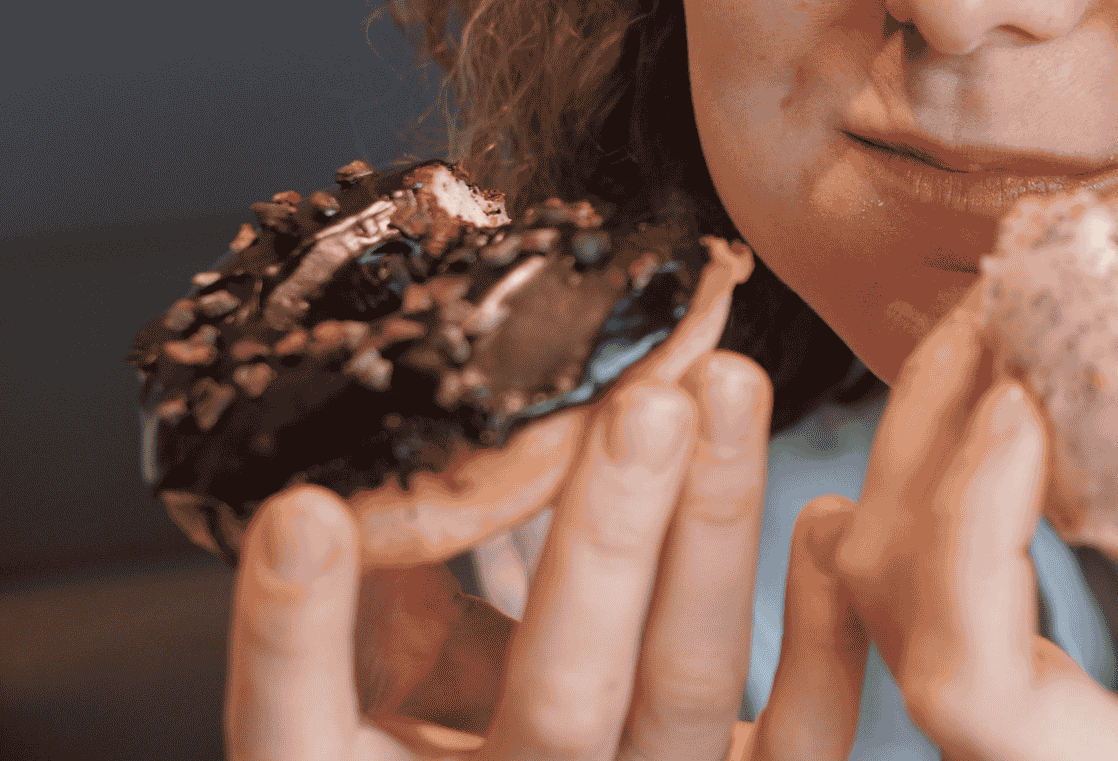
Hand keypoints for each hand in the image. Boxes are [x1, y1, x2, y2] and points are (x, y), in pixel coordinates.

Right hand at [219, 238, 830, 759]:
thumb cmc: (439, 737)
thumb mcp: (375, 687)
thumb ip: (366, 604)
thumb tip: (362, 452)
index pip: (301, 729)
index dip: (293, 632)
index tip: (302, 513)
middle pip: (556, 704)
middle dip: (606, 545)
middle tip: (643, 403)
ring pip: (685, 689)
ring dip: (715, 531)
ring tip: (725, 391)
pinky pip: (799, 740)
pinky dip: (824, 634)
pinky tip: (822, 519)